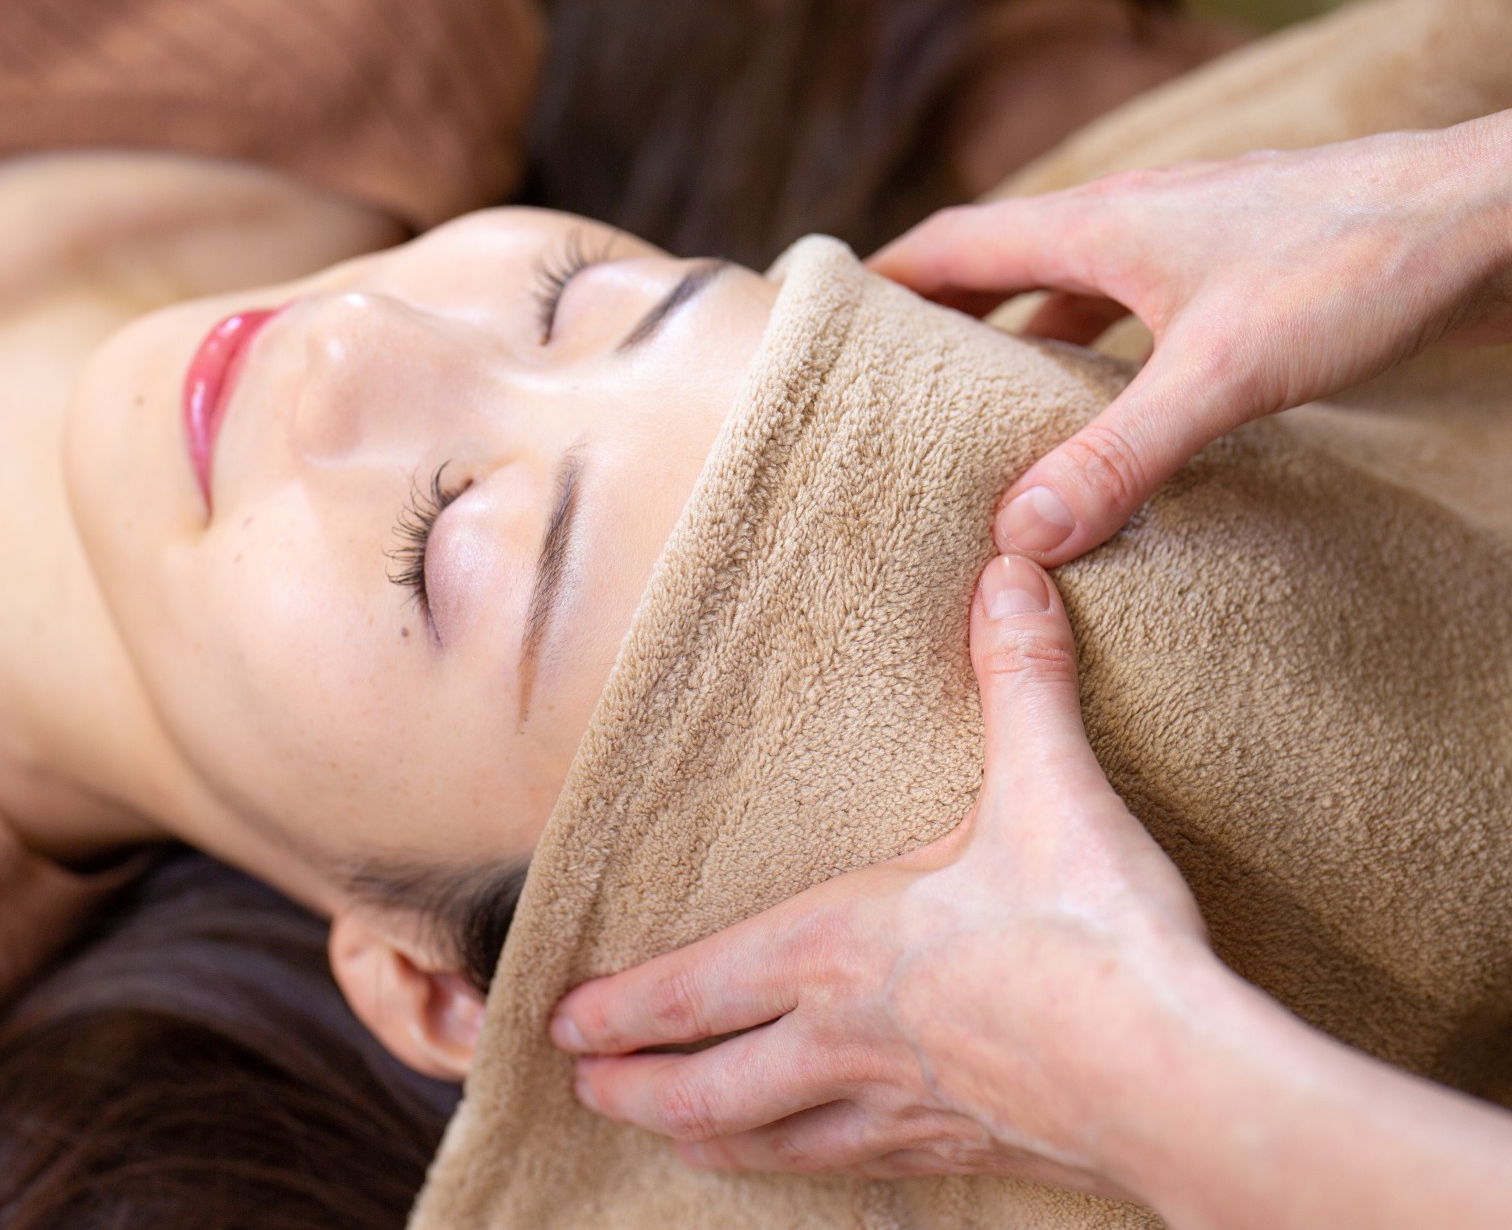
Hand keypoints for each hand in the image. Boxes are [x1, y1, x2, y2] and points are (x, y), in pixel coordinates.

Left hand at [550, 556, 1207, 1194]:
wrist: (1180, 1080)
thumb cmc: (1095, 935)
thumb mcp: (1049, 786)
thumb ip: (1020, 677)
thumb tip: (1010, 569)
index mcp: (838, 951)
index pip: (694, 990)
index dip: (620, 1008)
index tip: (559, 1019)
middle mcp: (846, 1041)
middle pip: (707, 1088)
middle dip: (634, 1087)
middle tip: (580, 1085)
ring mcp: (901, 1111)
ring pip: (769, 1143)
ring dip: (705, 1140)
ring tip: (669, 1137)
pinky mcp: (964, 1154)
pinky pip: (852, 1168)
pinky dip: (803, 1166)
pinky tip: (809, 1162)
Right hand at [869, 112, 1511, 566]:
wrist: (1494, 217)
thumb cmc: (1358, 263)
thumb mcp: (1223, 372)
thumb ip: (1119, 453)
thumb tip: (1019, 535)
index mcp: (1100, 221)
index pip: (956, 240)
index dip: (885, 277)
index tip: (826, 319)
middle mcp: (1133, 224)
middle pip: (1005, 267)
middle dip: (944, 325)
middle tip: (894, 395)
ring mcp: (1190, 247)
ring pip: (1075, 293)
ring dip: (1026, 345)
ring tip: (987, 418)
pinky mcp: (1242, 279)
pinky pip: (1139, 316)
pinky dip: (1103, 357)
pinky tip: (1115, 411)